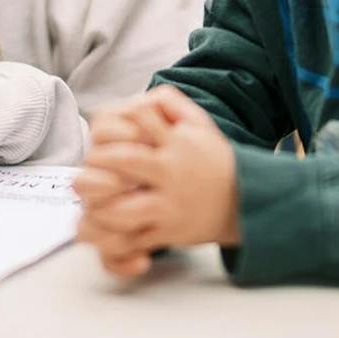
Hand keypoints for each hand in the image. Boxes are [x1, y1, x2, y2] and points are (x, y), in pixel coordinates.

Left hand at [74, 86, 239, 278]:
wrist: (248, 200)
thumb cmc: (214, 159)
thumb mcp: (199, 122)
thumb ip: (168, 103)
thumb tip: (136, 98)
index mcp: (178, 142)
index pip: (138, 121)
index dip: (117, 123)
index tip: (104, 133)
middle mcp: (172, 173)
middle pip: (124, 162)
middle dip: (98, 160)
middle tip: (89, 162)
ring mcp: (169, 206)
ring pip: (123, 208)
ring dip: (99, 204)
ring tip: (90, 197)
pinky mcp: (168, 232)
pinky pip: (133, 239)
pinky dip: (111, 236)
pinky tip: (101, 223)